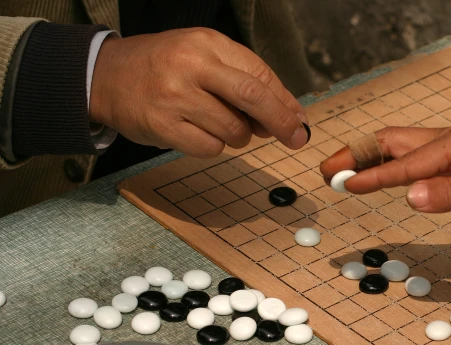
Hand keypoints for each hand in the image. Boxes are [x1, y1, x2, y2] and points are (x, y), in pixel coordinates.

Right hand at [89, 28, 308, 157]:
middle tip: (295, 137)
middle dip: (281, 122)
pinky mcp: (163, 126)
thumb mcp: (203, 56)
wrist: (105, 75)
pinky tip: (195, 130)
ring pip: (234, 130)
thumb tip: (288, 116)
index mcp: (207, 43)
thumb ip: (244, 80)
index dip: (285, 102)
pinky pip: (209, 148)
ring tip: (216, 122)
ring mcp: (176, 97)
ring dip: (238, 136)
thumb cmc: (164, 67)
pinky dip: (212, 145)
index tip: (298, 121)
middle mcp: (192, 66)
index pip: (260, 75)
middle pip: (254, 98)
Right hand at [320, 125, 450, 224]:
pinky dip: (388, 162)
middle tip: (327, 171)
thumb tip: (410, 196)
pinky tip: (379, 173)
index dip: (373, 177)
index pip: (405, 163)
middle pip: (392, 141)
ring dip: (369, 156)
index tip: (342, 185)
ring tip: (342, 170)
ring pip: (400, 145)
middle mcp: (449, 139)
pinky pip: (413, 154)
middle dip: (357, 155)